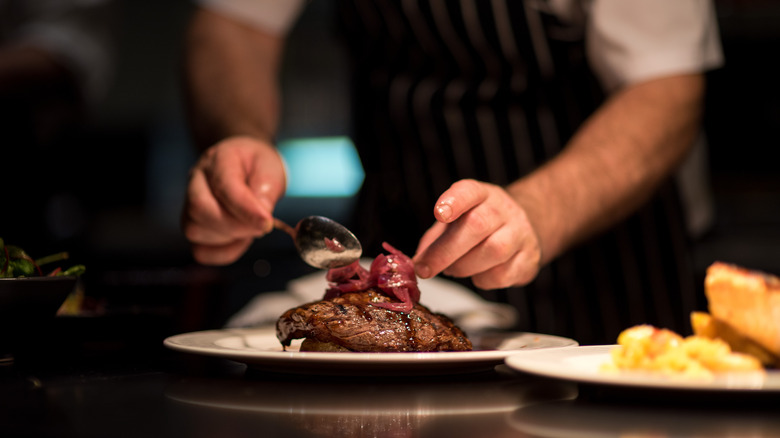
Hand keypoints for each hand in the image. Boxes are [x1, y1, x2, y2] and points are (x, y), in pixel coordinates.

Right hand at [182, 136, 285, 264]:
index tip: (267, 223)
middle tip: (261, 227)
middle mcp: (197, 180)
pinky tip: (240, 240)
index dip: (245, 209)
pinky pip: (200, 250)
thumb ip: (267, 191)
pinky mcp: (193, 226)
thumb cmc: (259, 167)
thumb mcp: (270, 170)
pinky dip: (224, 253)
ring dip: (230, 237)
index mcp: (218, 160)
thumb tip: (261, 217)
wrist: (248, 167)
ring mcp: (189, 203)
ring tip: (251, 228)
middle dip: (236, 225)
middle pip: (200, 209)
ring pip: (196, 231)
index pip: (224, 187)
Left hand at [412, 179, 541, 289]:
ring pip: (494, 250)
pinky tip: (478, 274)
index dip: (453, 201)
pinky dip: (482, 279)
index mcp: (481, 194)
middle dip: (445, 251)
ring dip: (464, 266)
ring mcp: (521, 232)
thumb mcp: (455, 222)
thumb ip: (435, 239)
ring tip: (453, 269)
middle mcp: (503, 209)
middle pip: (477, 225)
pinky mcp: (530, 258)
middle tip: (425, 269)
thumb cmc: (479, 226)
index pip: (469, 191)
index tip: (439, 213)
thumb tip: (418, 262)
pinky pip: (503, 274)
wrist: (521, 229)